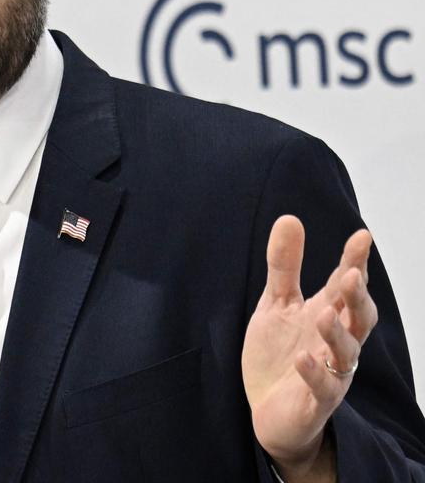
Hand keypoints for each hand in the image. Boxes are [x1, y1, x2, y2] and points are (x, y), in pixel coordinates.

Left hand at [242, 215, 377, 481]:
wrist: (269, 412)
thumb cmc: (280, 354)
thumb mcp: (276, 305)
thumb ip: (284, 266)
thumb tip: (290, 219)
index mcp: (327, 315)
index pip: (345, 286)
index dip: (354, 262)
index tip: (361, 236)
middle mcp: (335, 342)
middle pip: (357, 318)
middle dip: (357, 298)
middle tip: (351, 275)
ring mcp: (331, 372)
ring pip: (346, 352)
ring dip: (336, 333)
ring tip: (323, 314)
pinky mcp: (315, 400)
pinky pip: (322, 387)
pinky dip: (313, 372)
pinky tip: (302, 358)